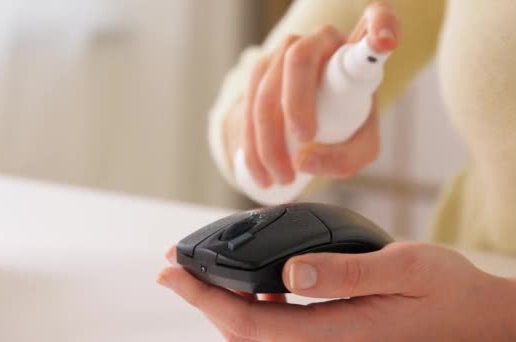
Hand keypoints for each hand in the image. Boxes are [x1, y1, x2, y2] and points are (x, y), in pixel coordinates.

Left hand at [158, 243, 515, 340]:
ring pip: (255, 330)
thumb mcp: (405, 270)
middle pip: (240, 331)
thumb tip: (290, 272)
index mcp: (333, 333)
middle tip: (172, 267)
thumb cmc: (447, 293)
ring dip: (220, 301)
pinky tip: (247, 281)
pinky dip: (250, 303)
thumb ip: (346, 273)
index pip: (248, 322)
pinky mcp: (332, 335)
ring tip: (198, 272)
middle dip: (200, 298)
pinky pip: (276, 325)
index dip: (202, 298)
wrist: (476, 321)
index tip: (171, 273)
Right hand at [225, 1, 399, 186]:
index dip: (382, 24)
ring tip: (281, 176)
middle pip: (301, 59)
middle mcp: (321, 42)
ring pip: (268, 85)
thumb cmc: (344, 125)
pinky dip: (251, 142)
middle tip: (303, 141)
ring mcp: (285, 52)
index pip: (375, 18)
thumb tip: (302, 162)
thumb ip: (346, 159)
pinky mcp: (260, 70)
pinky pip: (248, 101)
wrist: (309, 122)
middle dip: (296, 103)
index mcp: (354, 51)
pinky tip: (259, 170)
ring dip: (268, 137)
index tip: (385, 43)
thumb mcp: (359, 147)